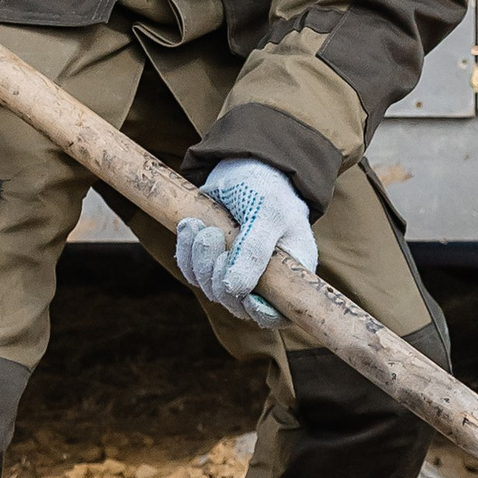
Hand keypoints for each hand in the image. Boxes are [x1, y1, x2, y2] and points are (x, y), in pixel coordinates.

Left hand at [176, 158, 316, 324]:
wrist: (244, 164)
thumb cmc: (267, 187)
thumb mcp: (268, 212)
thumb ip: (254, 252)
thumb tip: (235, 289)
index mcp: (292, 273)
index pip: (278, 314)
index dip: (259, 312)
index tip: (245, 294)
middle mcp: (266, 279)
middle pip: (236, 303)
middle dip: (217, 274)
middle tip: (213, 236)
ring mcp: (238, 271)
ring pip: (210, 288)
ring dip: (199, 260)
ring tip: (201, 228)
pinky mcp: (213, 261)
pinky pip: (193, 272)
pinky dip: (186, 252)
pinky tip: (190, 226)